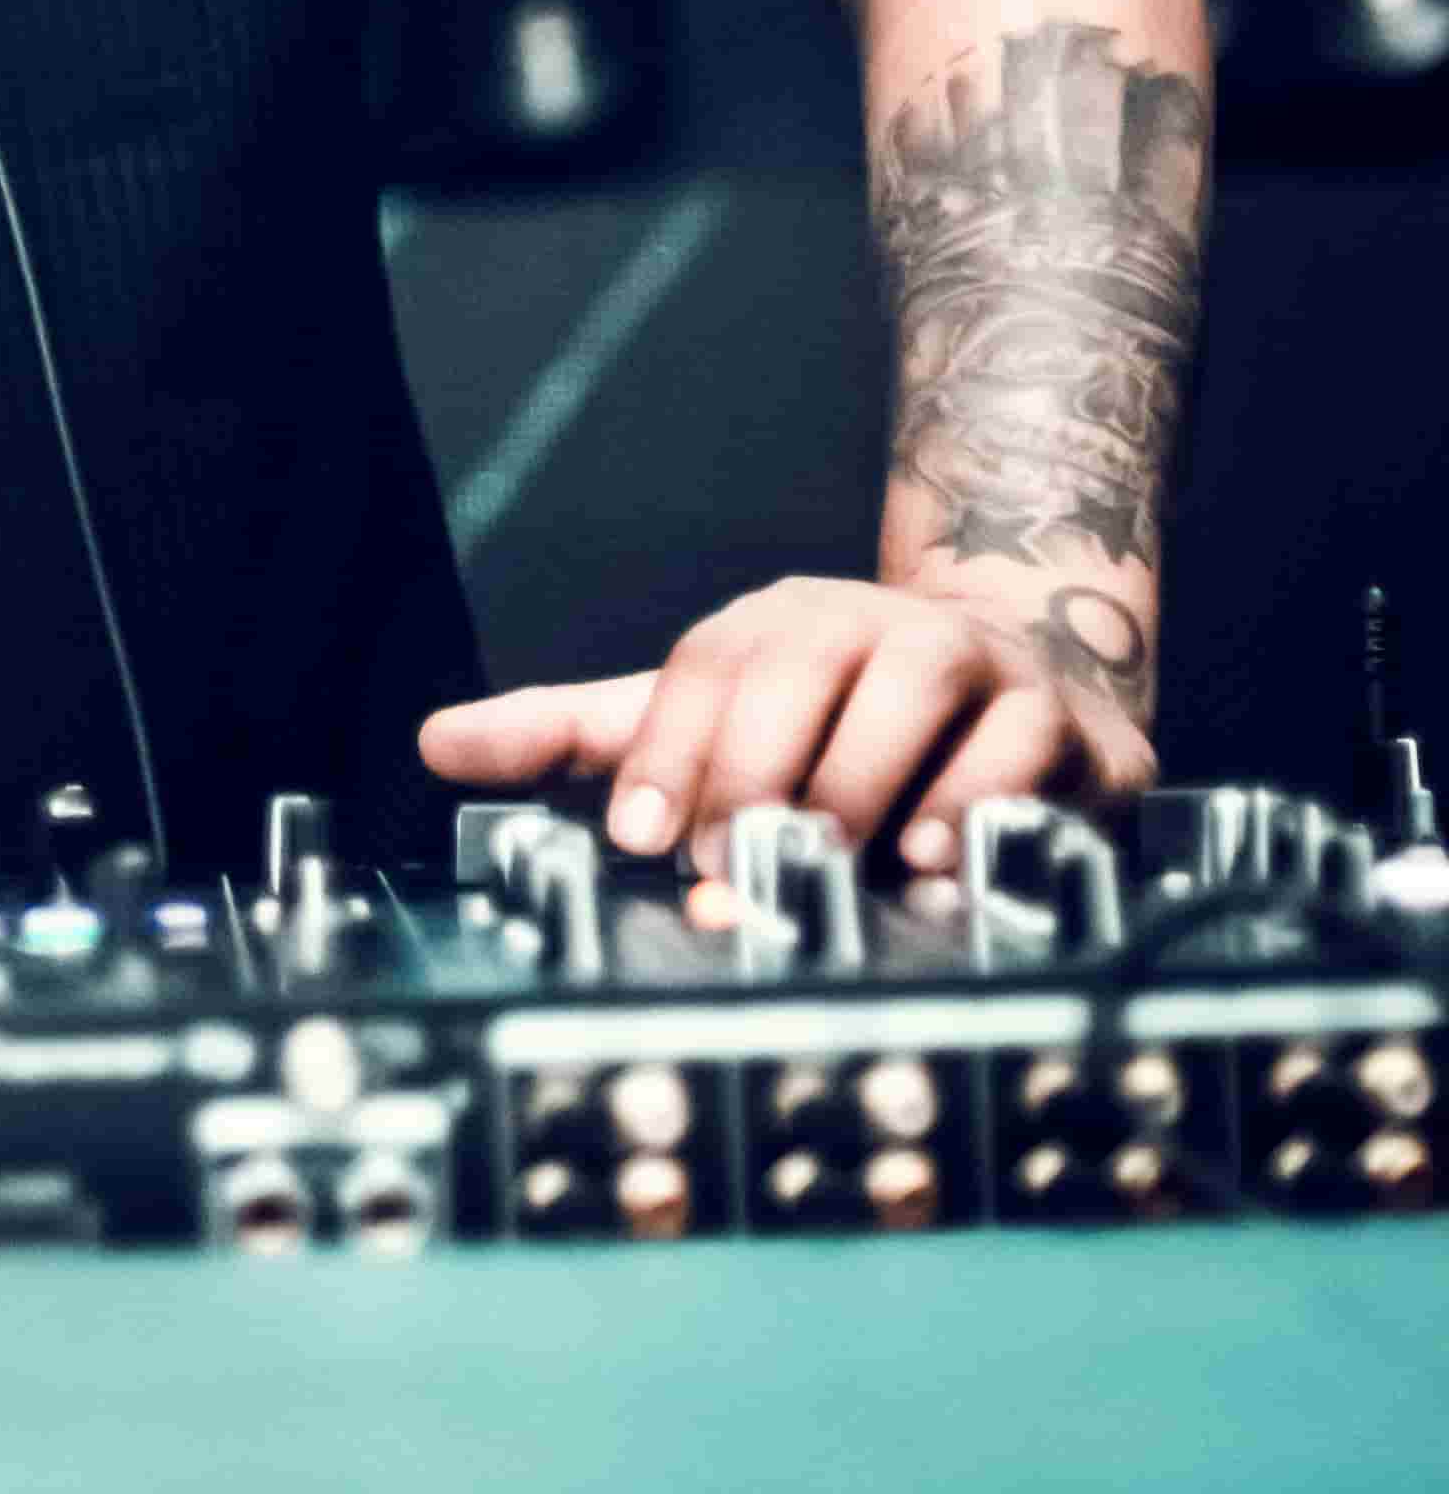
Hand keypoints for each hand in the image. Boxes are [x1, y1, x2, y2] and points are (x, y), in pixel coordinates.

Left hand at [419, 572, 1153, 877]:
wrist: (1016, 685)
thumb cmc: (835, 721)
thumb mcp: (704, 720)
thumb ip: (576, 735)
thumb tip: (434, 744)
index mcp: (777, 625)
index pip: (705, 668)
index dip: (668, 751)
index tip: (640, 841)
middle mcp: (871, 623)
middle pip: (803, 668)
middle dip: (757, 775)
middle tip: (727, 869)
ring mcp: (974, 660)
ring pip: (914, 688)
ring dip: (865, 782)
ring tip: (827, 858)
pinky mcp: (1059, 722)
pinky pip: (1020, 747)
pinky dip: (976, 802)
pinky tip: (934, 859)